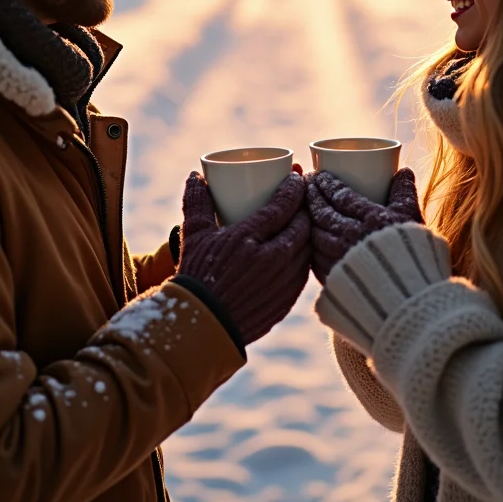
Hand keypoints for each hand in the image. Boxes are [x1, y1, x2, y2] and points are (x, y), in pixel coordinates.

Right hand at [178, 172, 309, 344]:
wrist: (201, 325)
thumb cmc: (196, 275)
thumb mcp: (194, 235)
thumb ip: (197, 202)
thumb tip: (195, 176)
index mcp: (250, 238)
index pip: (285, 204)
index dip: (294, 187)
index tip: (296, 177)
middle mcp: (272, 259)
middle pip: (303, 224)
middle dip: (305, 206)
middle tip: (301, 197)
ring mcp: (283, 282)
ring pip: (308, 248)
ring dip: (308, 232)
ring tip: (302, 221)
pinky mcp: (287, 301)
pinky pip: (303, 272)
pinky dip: (303, 258)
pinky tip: (299, 251)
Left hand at [307, 168, 421, 283]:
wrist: (412, 301)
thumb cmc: (416, 257)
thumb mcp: (413, 220)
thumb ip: (405, 193)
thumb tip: (404, 170)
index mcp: (370, 220)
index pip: (339, 195)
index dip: (326, 183)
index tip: (319, 174)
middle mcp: (350, 239)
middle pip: (321, 212)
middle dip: (311, 196)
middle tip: (305, 184)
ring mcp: (339, 261)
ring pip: (314, 235)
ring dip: (307, 219)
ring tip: (304, 209)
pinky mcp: (333, 282)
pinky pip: (314, 259)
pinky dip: (310, 246)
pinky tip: (310, 240)